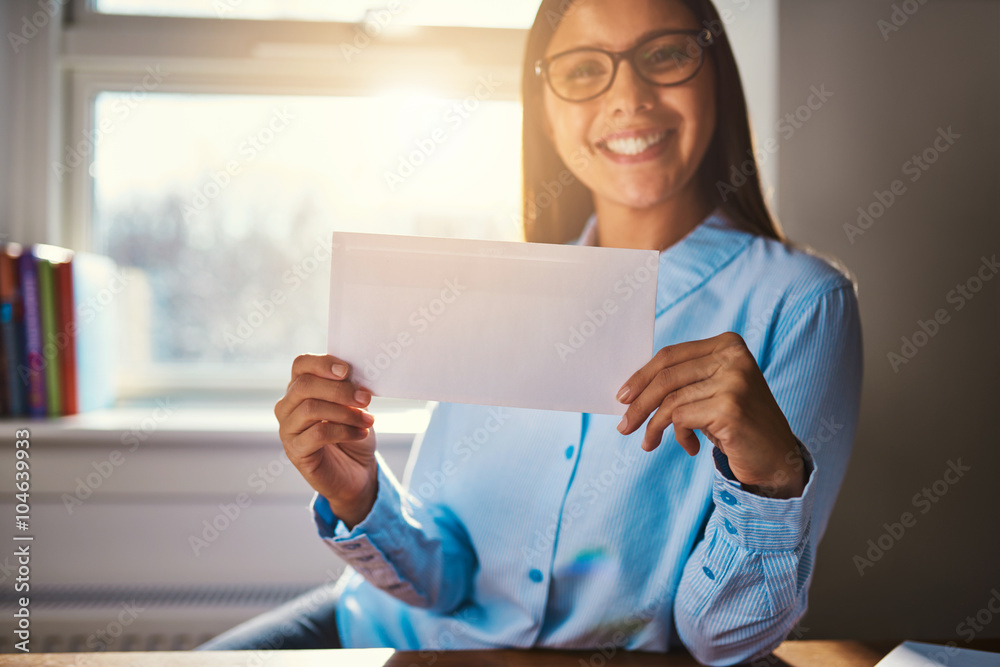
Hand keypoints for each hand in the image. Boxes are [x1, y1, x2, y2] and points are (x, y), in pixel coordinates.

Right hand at [275, 354, 378, 527]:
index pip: (301, 365)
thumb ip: (349, 387)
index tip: (347, 370)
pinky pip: (317, 434)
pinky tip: (361, 433)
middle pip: (304, 385)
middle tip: (365, 398)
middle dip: (339, 390)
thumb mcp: (354, 405)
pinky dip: (344, 431)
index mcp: (301, 388)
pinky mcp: (295, 451)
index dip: (322, 363)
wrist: (356, 470)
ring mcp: (288, 429)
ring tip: (368, 420)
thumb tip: (357, 373)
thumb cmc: (353, 432)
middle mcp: (288, 406)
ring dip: (345, 412)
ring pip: (310, 408)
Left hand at [615, 332, 805, 497]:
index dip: (641, 376)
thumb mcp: (710, 392)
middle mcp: (733, 357)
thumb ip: (682, 381)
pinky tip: (690, 448)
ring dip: (654, 426)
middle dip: (639, 404)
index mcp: (728, 344)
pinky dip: (678, 436)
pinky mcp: (729, 408)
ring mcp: (733, 381)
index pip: (670, 356)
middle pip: (667, 377)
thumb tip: (630, 390)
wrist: (776, 458)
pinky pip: (681, 420)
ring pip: (670, 400)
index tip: (622, 397)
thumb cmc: (736, 424)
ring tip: (649, 443)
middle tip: (624, 426)